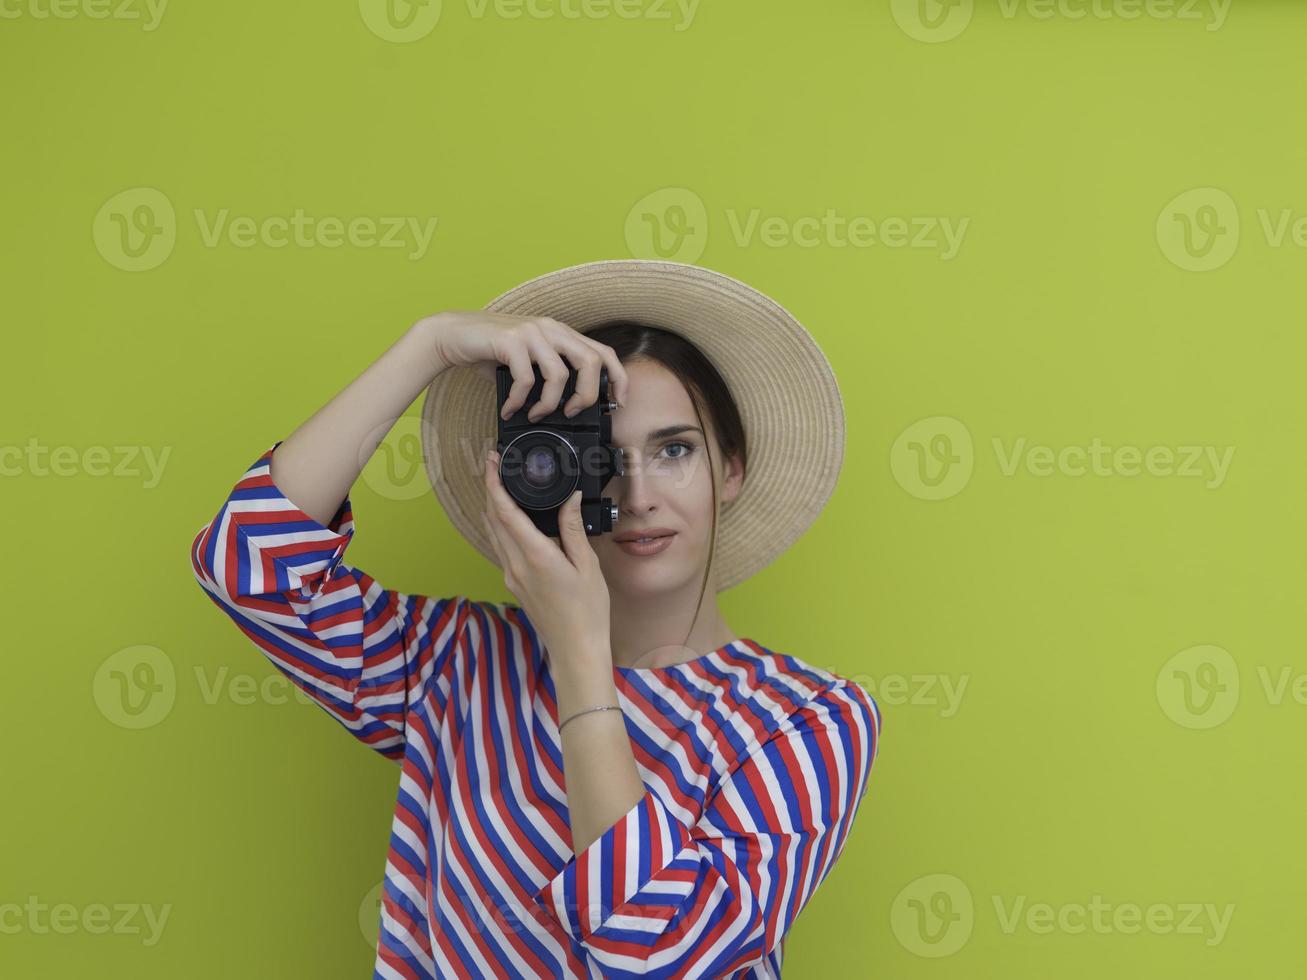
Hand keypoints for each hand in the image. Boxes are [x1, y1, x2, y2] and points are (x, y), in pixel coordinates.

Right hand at [420, 310, 629, 420]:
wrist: (453, 335)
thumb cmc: (491, 352)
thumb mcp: (528, 361)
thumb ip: (548, 375)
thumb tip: (567, 407)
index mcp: (560, 333)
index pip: (603, 352)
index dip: (618, 378)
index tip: (617, 402)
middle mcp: (550, 329)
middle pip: (590, 362)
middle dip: (586, 396)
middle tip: (571, 412)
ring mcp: (531, 332)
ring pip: (559, 375)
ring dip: (549, 404)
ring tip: (536, 414)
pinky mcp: (511, 340)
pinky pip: (526, 379)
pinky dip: (520, 401)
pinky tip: (511, 409)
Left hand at [480, 447, 610, 669]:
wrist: (576, 649)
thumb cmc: (587, 611)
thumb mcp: (587, 565)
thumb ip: (573, 529)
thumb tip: (571, 498)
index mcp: (535, 556)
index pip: (505, 511)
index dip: (495, 483)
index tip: (492, 462)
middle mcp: (516, 565)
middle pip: (492, 519)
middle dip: (491, 489)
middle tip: (496, 466)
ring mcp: (512, 576)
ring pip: (494, 533)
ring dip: (494, 508)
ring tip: (503, 487)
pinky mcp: (514, 584)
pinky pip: (501, 548)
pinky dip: (503, 527)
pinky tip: (515, 521)